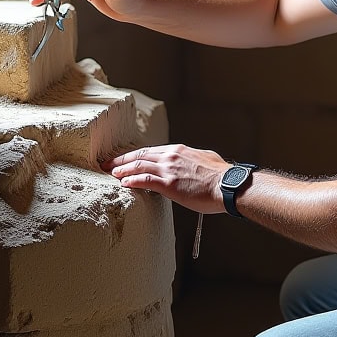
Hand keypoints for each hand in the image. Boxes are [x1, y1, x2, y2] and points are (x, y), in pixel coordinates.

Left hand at [103, 144, 229, 212]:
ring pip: (139, 166)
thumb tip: (190, 163)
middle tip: (108, 164)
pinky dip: (132, 181)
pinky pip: (144, 180)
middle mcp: (171, 156)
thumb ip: (192, 160)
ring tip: (111, 173)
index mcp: (179, 150)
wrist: (228, 185)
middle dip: (121, 160)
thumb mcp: (205, 160)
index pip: (150, 151)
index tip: (124, 159)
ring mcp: (169, 169)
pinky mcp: (169, 184)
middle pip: (140, 155)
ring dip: (122, 170)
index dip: (134, 155)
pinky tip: (124, 184)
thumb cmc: (220, 177)